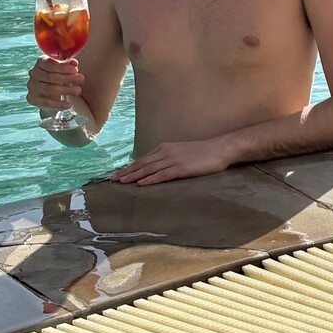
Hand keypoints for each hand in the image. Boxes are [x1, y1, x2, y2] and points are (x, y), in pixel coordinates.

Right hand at [26, 55, 83, 111]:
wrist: (46, 92)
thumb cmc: (57, 75)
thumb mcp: (63, 68)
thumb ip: (68, 65)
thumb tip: (74, 63)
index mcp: (41, 62)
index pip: (51, 64)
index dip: (64, 68)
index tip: (76, 70)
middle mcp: (34, 73)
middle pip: (51, 77)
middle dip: (68, 78)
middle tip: (81, 79)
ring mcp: (32, 86)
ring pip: (50, 89)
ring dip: (66, 90)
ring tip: (78, 90)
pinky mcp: (32, 98)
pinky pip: (47, 102)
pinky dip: (58, 104)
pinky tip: (68, 105)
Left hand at [108, 135, 234, 184]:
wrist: (220, 149)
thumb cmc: (203, 152)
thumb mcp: (182, 152)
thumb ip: (169, 158)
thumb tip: (157, 168)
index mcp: (166, 148)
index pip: (143, 159)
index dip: (130, 167)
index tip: (118, 174)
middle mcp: (167, 152)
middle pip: (142, 164)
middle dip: (127, 172)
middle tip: (113, 180)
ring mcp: (174, 160)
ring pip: (149, 169)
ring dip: (134, 176)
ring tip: (121, 183)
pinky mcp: (182, 168)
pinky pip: (163, 175)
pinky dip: (150, 179)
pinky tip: (141, 184)